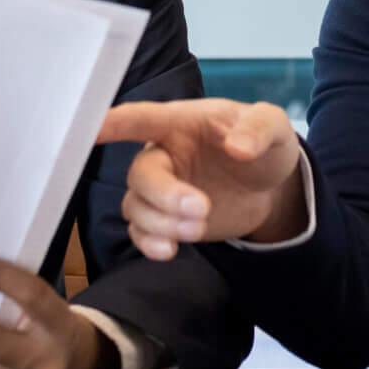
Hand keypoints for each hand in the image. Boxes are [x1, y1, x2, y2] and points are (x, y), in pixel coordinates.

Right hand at [97, 99, 306, 259]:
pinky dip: (150, 243)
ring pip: (137, 207)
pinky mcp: (165, 219)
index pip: (143, 118)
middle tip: (202, 210)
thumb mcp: (274, 126)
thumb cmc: (263, 145)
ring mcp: (161, 189)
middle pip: (140, 173)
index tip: (94, 129)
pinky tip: (171, 250)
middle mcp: (163, 153)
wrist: (269, 187)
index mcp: (182, 123)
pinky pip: (140, 232)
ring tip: (200, 228)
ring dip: (163, 223)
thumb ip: (258, 129)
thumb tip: (240, 147)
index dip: (116, 123)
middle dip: (165, 196)